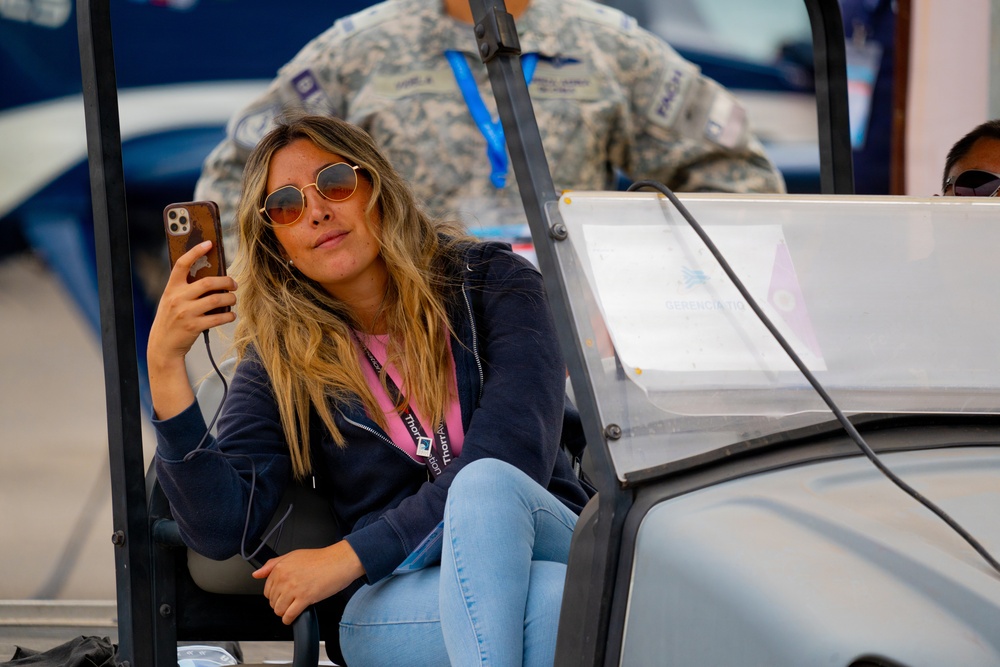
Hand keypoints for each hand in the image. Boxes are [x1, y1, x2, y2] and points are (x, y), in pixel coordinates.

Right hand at [147, 241, 236, 419]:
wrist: (162, 346)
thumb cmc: (171, 319)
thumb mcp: (172, 300)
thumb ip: (186, 289)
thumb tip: (213, 276)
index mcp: (171, 288)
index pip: (182, 264)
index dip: (195, 251)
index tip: (209, 243)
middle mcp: (177, 298)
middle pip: (207, 282)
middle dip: (225, 281)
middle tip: (233, 284)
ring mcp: (185, 313)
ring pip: (216, 299)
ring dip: (230, 299)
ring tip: (233, 299)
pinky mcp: (194, 327)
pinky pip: (218, 318)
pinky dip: (228, 316)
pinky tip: (230, 315)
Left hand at [253, 540, 365, 624]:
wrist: (339, 561)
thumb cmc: (321, 559)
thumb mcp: (293, 555)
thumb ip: (272, 564)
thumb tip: (257, 574)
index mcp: (280, 568)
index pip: (267, 590)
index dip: (275, 594)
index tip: (282, 594)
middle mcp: (284, 578)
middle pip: (272, 601)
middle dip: (280, 603)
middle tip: (290, 599)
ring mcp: (294, 589)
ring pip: (279, 610)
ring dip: (284, 612)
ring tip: (292, 608)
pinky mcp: (304, 598)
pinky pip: (289, 615)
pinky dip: (289, 619)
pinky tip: (293, 616)